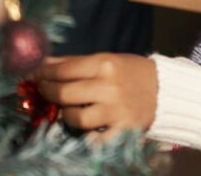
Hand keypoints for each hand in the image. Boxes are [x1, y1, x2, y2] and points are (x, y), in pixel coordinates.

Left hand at [37, 53, 157, 140]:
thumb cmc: (130, 72)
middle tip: (44, 92)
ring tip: (67, 111)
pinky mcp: (123, 131)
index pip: (63, 69)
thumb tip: (43, 63)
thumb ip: (74, 62)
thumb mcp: (105, 60)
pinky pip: (95, 141)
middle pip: (64, 93)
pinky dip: (86, 138)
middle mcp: (109, 87)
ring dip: (65, 115)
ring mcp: (116, 111)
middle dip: (48, 93)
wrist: (166, 91)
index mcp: (104, 64)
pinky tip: (84, 130)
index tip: (34, 75)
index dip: (43, 73)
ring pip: (75, 118)